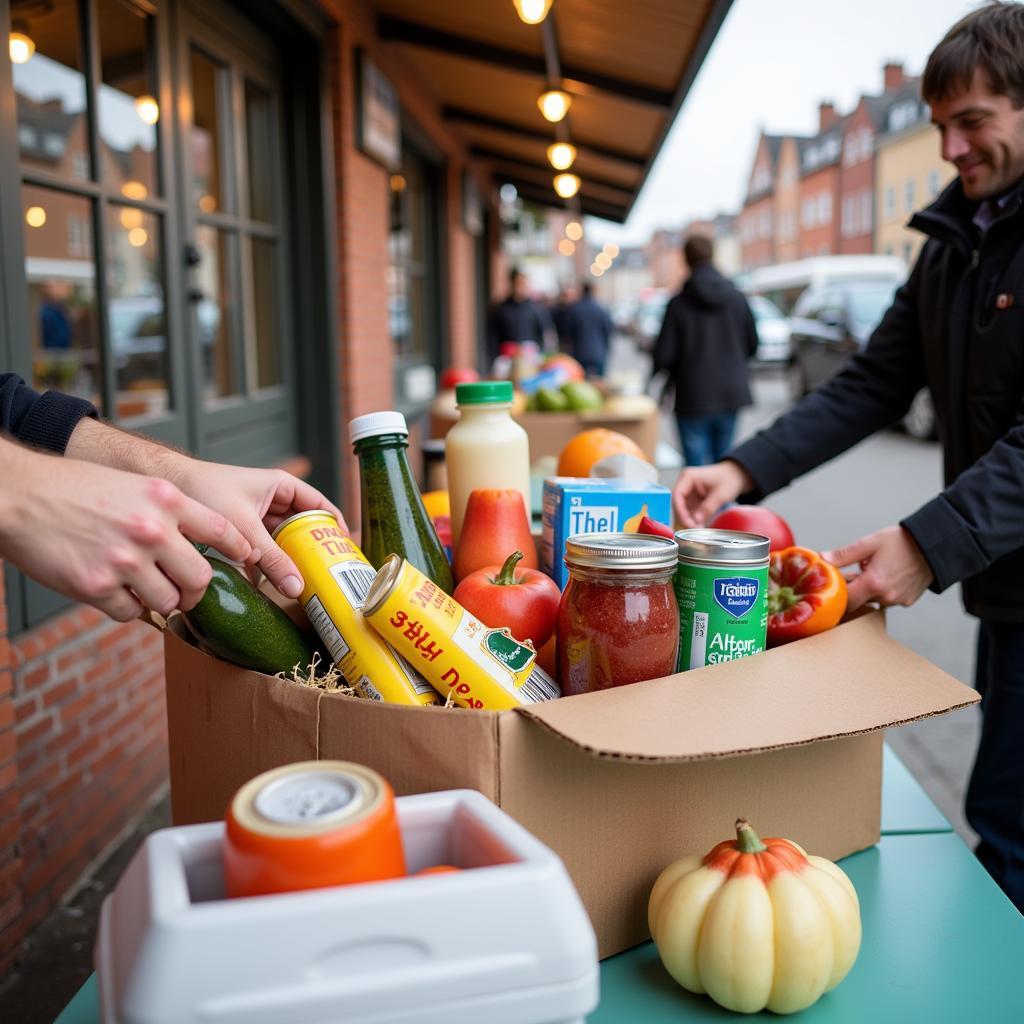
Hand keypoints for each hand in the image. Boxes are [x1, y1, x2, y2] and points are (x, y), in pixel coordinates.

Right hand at [0, 440, 250, 620]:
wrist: (20, 494)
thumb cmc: (77, 488)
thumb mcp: (136, 486)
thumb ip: (170, 513)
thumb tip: (200, 546)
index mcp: (166, 499)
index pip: (223, 530)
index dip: (238, 550)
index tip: (245, 559)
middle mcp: (151, 529)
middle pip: (200, 579)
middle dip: (194, 590)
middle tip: (183, 590)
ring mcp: (124, 560)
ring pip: (168, 602)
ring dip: (159, 601)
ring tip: (141, 587)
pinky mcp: (96, 586)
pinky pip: (130, 613)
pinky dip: (125, 608)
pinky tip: (112, 589)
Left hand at [171, 460, 346, 597]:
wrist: (162, 490)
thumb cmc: (204, 490)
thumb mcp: (244, 526)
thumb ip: (271, 558)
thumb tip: (296, 588)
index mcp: (281, 487)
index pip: (320, 505)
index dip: (336, 526)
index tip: (347, 550)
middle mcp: (272, 501)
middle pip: (304, 527)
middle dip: (315, 550)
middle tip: (329, 574)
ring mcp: (256, 518)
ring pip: (283, 542)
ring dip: (291, 561)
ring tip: (306, 584)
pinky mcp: (239, 535)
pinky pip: (263, 552)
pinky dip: (268, 567)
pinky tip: (273, 587)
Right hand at [672, 460, 753, 527]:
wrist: (736, 475)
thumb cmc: (729, 479)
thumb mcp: (721, 494)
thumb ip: (708, 508)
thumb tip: (696, 521)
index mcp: (688, 476)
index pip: (677, 495)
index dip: (680, 510)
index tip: (687, 522)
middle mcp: (685, 483)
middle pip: (677, 503)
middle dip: (684, 517)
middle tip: (692, 529)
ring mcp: (688, 492)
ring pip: (682, 509)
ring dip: (688, 520)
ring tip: (697, 529)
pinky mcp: (692, 499)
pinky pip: (688, 511)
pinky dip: (692, 519)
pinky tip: (699, 526)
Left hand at [823, 526, 933, 612]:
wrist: (934, 545)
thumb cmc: (902, 542)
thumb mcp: (870, 543)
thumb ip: (845, 554)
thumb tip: (824, 558)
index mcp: (874, 583)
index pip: (846, 601)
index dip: (837, 594)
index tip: (834, 585)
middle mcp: (886, 596)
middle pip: (859, 601)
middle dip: (853, 590)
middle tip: (854, 573)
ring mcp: (898, 601)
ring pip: (874, 601)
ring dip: (869, 590)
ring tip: (874, 570)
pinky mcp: (908, 601)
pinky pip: (888, 600)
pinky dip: (883, 591)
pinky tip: (888, 575)